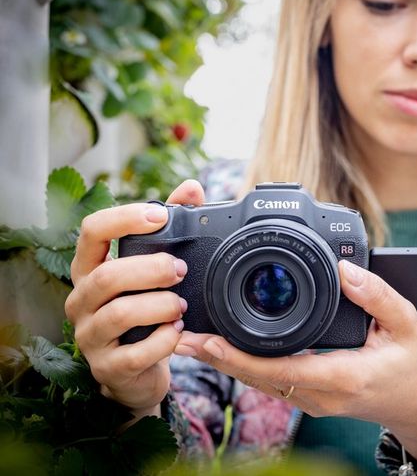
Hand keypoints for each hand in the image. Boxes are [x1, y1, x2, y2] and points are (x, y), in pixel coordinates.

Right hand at [65, 180, 204, 419]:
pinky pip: (134, 354)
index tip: (160, 216)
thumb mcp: (152, 268)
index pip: (91, 232)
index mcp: (91, 269)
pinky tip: (178, 333)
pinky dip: (163, 341)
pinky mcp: (108, 368)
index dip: (124, 219)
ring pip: (118, 314)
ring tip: (181, 305)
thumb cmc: (144, 311)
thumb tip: (191, 188)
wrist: (138, 371)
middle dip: (149, 269)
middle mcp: (82, 300)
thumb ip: (169, 227)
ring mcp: (90, 337)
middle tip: (180, 270)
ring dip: (158, 305)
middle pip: (106, 275)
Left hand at [177, 259, 416, 463]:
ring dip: (226, 362)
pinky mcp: (310, 397)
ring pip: (259, 382)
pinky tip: (227, 349)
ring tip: (193, 338)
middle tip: (182, 333)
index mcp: (341, 377)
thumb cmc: (415, 366)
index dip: (238, 355)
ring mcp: (313, 400)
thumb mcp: (407, 324)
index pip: (279, 369)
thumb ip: (377, 295)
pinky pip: (270, 382)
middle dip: (217, 357)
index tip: (208, 339)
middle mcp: (320, 395)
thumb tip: (346, 268)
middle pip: (257, 378)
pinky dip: (245, 365)